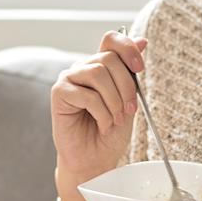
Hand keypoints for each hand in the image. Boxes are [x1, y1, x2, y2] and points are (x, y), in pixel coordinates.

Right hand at [51, 28, 148, 179]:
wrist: (95, 160)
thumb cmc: (110, 132)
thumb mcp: (129, 99)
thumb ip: (131, 72)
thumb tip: (142, 41)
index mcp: (100, 66)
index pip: (111, 40)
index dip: (127, 48)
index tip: (140, 67)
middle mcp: (83, 68)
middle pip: (108, 58)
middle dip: (126, 86)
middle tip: (129, 109)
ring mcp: (69, 78)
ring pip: (97, 73)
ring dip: (113, 101)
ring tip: (114, 119)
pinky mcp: (59, 93)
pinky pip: (86, 94)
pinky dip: (101, 112)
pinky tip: (101, 123)